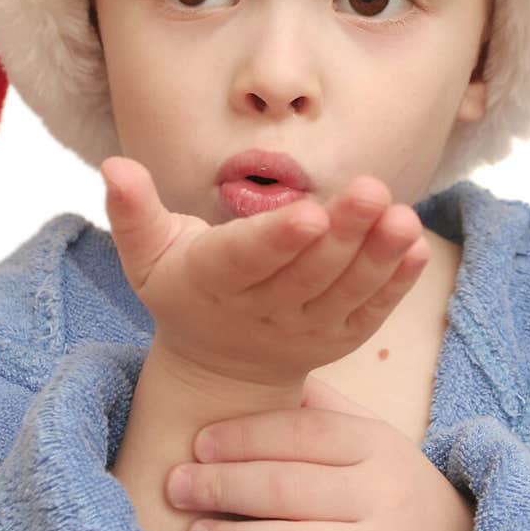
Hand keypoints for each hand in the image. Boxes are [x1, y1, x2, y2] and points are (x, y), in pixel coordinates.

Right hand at [101, 156, 430, 389]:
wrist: (221, 367)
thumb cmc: (184, 289)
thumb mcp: (148, 255)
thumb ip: (133, 211)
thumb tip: (113, 163)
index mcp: (213, 283)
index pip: (246, 260)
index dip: (277, 239)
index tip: (308, 212)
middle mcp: (262, 312)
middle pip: (307, 273)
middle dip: (342, 233)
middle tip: (372, 190)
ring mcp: (306, 329)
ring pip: (345, 293)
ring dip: (377, 256)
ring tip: (402, 217)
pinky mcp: (339, 338)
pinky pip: (372, 311)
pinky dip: (396, 283)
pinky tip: (416, 247)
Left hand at [163, 374, 476, 530]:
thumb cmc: (389, 487)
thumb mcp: (370, 436)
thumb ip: (320, 406)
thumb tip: (258, 360)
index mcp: (374, 445)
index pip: (302, 433)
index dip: (245, 436)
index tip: (198, 443)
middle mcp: (382, 495)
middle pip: (290, 488)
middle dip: (224, 486)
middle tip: (176, 488)